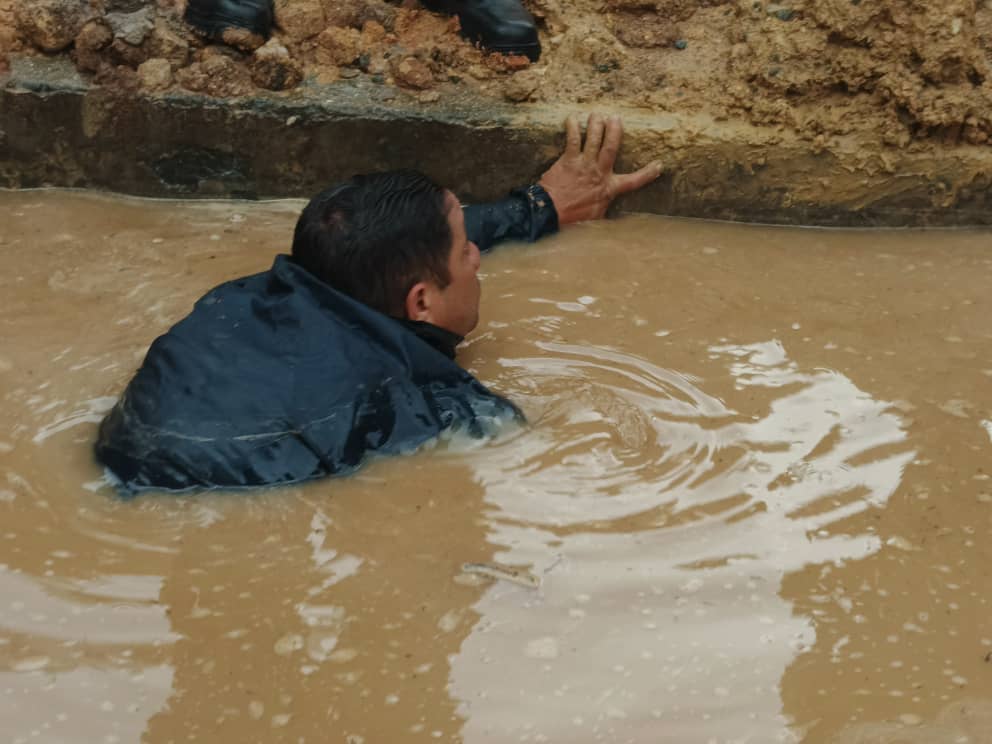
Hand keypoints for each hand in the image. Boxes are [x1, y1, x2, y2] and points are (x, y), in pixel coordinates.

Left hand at [538, 113, 661, 225]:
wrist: (552, 212)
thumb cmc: (573, 217)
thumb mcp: (596, 217)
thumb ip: (605, 209)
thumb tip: (613, 220)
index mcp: (609, 188)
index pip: (634, 181)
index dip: (647, 173)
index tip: (659, 165)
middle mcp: (599, 172)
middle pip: (611, 147)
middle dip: (615, 131)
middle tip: (616, 118)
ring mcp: (584, 164)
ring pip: (593, 139)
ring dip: (596, 124)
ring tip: (597, 114)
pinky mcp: (568, 160)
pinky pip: (573, 140)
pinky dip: (572, 128)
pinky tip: (572, 118)